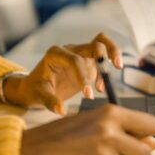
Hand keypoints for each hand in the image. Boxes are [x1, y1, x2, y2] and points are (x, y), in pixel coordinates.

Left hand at [5, 33, 122, 114]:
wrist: (35, 86)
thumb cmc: (35, 89)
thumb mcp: (38, 95)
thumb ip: (50, 101)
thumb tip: (62, 110)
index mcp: (56, 54)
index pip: (75, 60)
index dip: (83, 76)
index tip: (88, 95)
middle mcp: (70, 50)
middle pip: (94, 43)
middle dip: (105, 54)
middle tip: (114, 68)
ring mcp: (80, 54)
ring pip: (101, 43)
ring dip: (112, 53)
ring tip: (118, 68)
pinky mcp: (87, 61)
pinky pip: (102, 58)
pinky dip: (107, 68)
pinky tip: (101, 87)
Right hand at [20, 104, 154, 154]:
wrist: (29, 153)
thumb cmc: (57, 135)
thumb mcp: (91, 121)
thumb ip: (121, 128)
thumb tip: (150, 142)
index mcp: (110, 114)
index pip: (152, 124)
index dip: (147, 133)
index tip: (141, 138)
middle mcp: (110, 133)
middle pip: (146, 151)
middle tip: (121, 154)